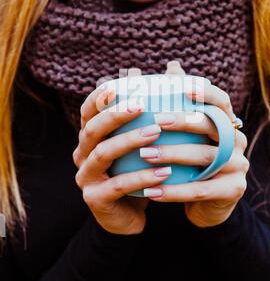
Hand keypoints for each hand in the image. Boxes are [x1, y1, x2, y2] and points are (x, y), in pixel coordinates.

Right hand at [72, 85, 171, 234]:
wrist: (130, 214)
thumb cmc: (138, 168)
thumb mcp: (144, 140)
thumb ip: (154, 106)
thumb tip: (175, 66)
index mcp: (91, 137)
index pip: (88, 111)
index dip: (100, 96)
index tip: (120, 82)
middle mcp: (82, 154)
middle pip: (92, 129)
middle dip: (115, 114)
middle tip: (141, 105)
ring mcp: (86, 177)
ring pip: (102, 154)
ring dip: (129, 141)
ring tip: (156, 133)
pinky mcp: (95, 199)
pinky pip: (118, 186)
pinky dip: (141, 176)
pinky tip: (164, 172)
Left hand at [140, 79, 248, 227]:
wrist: (207, 203)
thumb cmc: (192, 160)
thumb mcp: (187, 134)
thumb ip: (181, 102)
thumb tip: (172, 64)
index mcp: (227, 123)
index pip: (223, 102)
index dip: (206, 92)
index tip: (183, 88)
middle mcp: (238, 141)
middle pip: (214, 126)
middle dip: (184, 122)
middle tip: (156, 121)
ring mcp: (239, 166)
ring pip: (207, 157)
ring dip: (174, 155)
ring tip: (145, 154)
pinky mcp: (234, 190)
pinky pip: (202, 190)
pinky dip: (175, 191)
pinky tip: (152, 191)